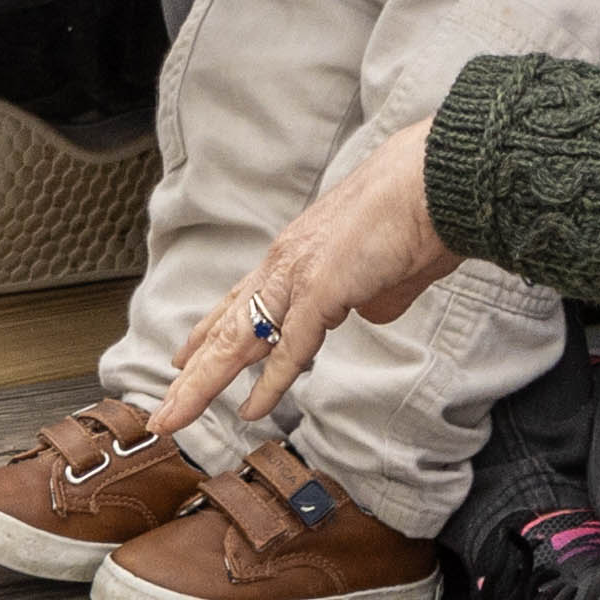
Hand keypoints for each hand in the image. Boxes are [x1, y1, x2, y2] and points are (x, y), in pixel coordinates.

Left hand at [148, 120, 460, 437]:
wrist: (435, 182)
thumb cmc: (420, 212)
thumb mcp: (385, 268)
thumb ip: (369, 294)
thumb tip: (366, 311)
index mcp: (296, 255)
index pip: (240, 302)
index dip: (209, 332)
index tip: (185, 356)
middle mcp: (286, 264)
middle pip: (227, 327)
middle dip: (192, 371)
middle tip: (163, 406)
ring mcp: (300, 276)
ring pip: (239, 340)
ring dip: (204, 383)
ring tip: (174, 417)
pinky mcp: (322, 289)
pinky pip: (290, 347)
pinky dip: (270, 383)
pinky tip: (251, 409)